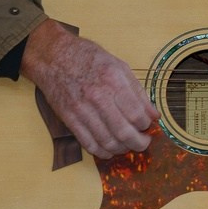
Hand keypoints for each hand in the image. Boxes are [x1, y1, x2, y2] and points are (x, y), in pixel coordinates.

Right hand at [20, 18, 157, 158]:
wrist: (53, 56)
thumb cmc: (88, 58)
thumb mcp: (119, 66)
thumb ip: (138, 91)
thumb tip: (153, 114)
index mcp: (114, 80)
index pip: (137, 114)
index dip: (146, 125)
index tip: (148, 125)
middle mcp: (98, 96)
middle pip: (124, 132)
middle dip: (138, 143)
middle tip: (143, 143)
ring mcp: (82, 109)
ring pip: (107, 141)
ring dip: (121, 149)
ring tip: (127, 146)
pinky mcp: (69, 119)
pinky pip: (87, 143)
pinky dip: (101, 152)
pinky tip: (109, 150)